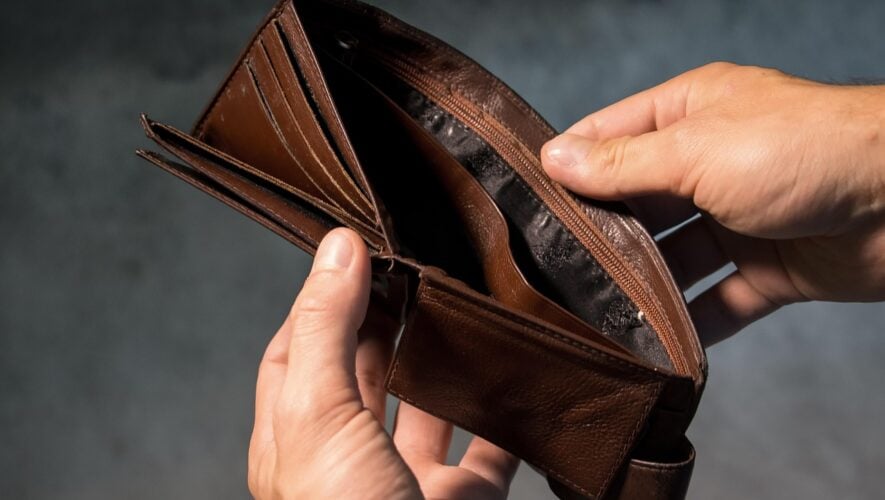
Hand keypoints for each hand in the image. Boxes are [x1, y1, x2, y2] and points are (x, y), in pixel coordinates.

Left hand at [247, 228, 518, 498]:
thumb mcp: (319, 415)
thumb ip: (327, 329)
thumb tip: (335, 247)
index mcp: (295, 439)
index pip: (297, 349)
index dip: (323, 299)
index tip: (357, 254)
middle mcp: (347, 461)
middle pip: (366, 373)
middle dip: (390, 322)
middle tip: (420, 270)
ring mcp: (406, 484)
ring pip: (429, 409)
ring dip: (448, 367)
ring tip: (469, 312)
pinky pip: (490, 451)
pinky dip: (506, 418)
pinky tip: (517, 382)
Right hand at [541, 62, 884, 344]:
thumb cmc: (806, 149)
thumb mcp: (696, 151)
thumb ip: (623, 164)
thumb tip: (555, 159)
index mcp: (691, 115)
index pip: (610, 137)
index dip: (569, 165)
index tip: (528, 201)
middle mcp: (712, 164)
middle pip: (638, 202)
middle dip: (603, 233)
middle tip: (557, 266)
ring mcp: (741, 218)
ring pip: (675, 257)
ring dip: (646, 283)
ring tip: (602, 311)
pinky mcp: (771, 268)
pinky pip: (721, 299)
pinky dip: (695, 321)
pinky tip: (662, 342)